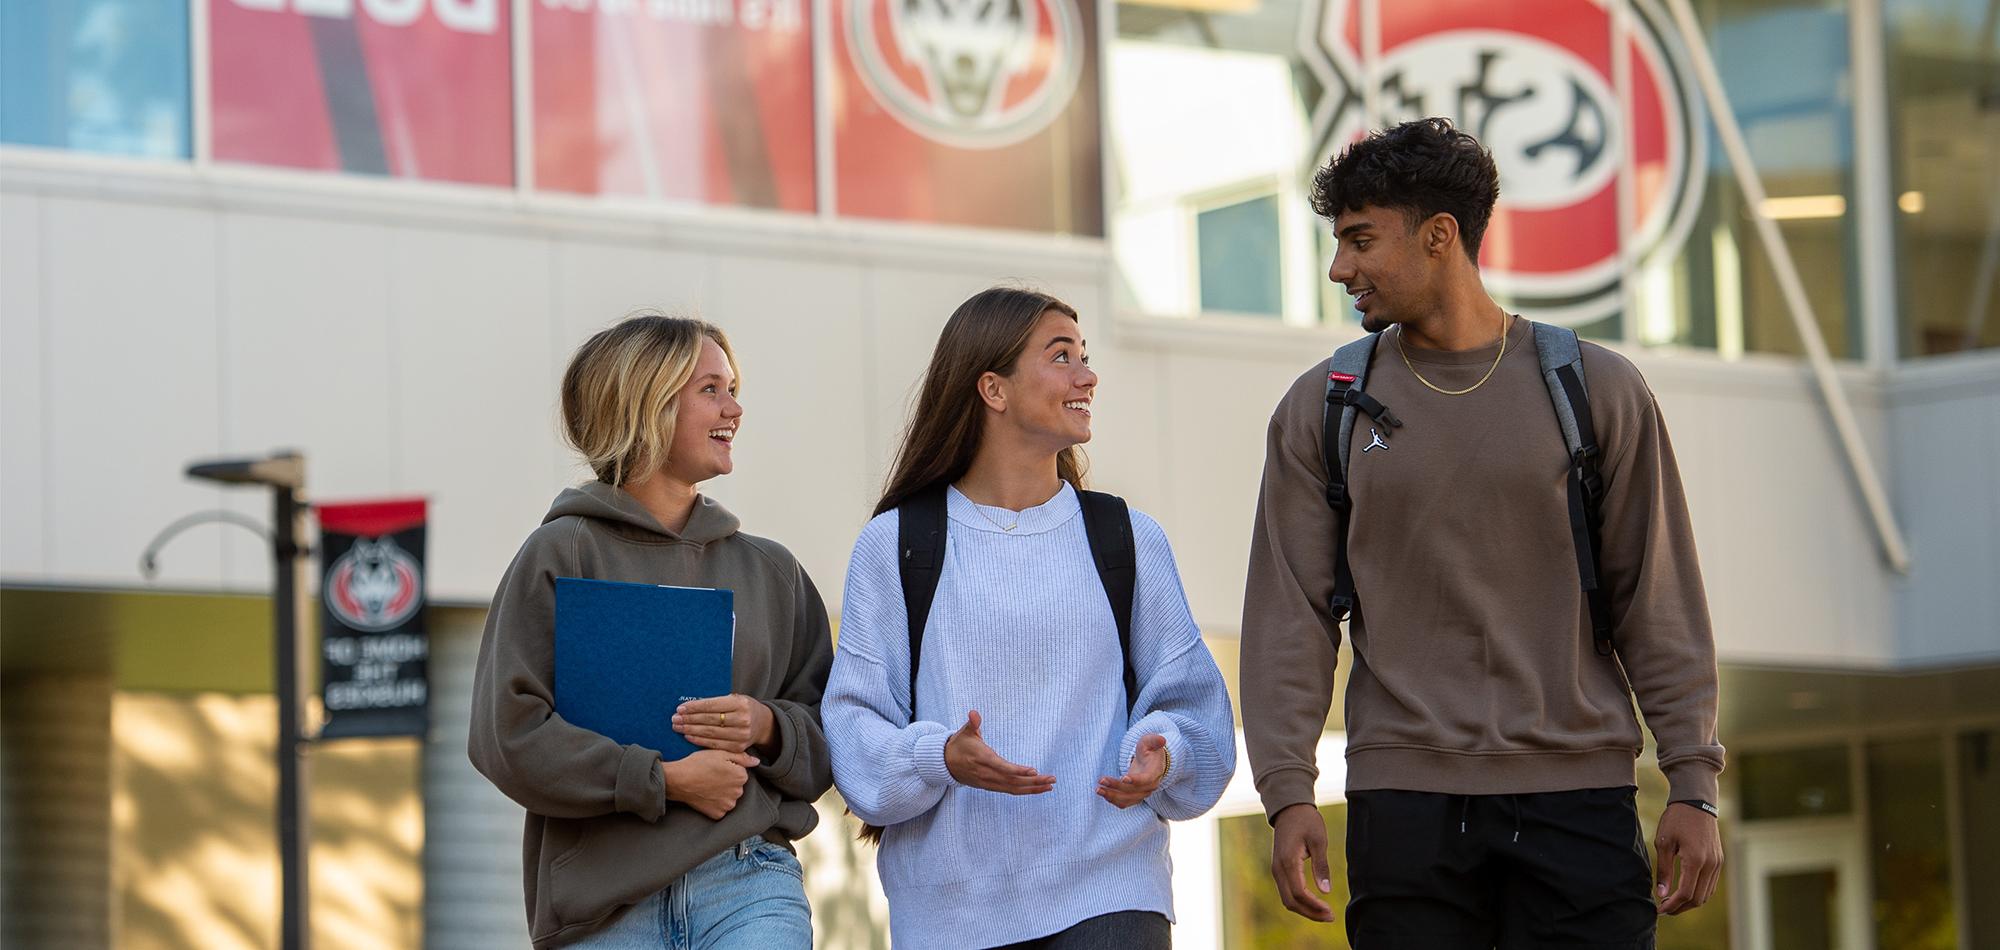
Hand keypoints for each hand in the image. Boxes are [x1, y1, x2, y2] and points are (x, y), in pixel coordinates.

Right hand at [661, 749, 758, 819]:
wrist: (678, 780)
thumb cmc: (698, 764)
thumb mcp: (720, 753)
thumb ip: (742, 757)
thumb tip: (756, 761)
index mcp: (741, 777)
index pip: (741, 773)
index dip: (729, 769)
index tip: (717, 768)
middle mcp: (737, 793)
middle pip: (736, 787)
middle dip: (727, 782)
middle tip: (711, 776)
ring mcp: (727, 805)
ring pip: (729, 798)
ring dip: (722, 794)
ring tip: (708, 786)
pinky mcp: (717, 814)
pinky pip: (720, 809)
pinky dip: (715, 804)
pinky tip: (706, 796)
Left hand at [673, 694, 775, 755]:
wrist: (763, 724)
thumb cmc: (743, 708)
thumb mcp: (735, 699)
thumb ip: (717, 702)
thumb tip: (689, 706)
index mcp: (740, 703)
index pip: (712, 705)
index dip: (695, 707)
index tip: (680, 708)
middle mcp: (742, 719)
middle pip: (709, 720)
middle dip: (689, 719)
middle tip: (675, 718)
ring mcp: (741, 735)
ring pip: (710, 733)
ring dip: (691, 730)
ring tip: (678, 727)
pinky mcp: (738, 747)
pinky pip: (714, 744)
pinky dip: (699, 740)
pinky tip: (688, 736)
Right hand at [944, 710, 1054, 794]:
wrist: (945, 765)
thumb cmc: (959, 745)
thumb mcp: (964, 732)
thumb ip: (972, 723)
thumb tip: (974, 713)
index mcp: (983, 759)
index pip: (1002, 767)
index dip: (1017, 770)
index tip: (1033, 770)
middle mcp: (987, 774)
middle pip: (1013, 781)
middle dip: (1033, 781)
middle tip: (1052, 778)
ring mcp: (989, 783)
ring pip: (1014, 789)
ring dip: (1033, 788)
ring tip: (1050, 785)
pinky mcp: (991, 787)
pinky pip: (1010, 791)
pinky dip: (1025, 791)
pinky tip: (1038, 788)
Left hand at [1097, 734, 1167, 807]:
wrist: (1151, 762)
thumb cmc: (1149, 750)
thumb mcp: (1150, 742)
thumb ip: (1154, 740)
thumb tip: (1162, 739)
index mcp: (1154, 773)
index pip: (1146, 780)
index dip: (1136, 780)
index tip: (1123, 778)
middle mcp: (1150, 787)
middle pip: (1133, 791)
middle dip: (1116, 787)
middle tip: (1102, 780)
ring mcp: (1142, 794)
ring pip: (1127, 800)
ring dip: (1112, 796)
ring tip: (1098, 789)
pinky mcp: (1134, 797)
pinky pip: (1124, 803)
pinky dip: (1113, 800)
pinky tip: (1102, 793)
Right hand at [1271, 802, 1336, 922]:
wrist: (1289, 809)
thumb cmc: (1306, 821)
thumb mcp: (1319, 841)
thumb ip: (1321, 866)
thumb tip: (1325, 891)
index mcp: (1288, 862)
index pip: (1299, 893)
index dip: (1314, 906)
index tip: (1331, 911)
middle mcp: (1278, 869)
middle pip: (1291, 901)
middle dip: (1310, 913)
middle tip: (1330, 917)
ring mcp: (1276, 870)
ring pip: (1287, 899)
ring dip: (1305, 909)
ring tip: (1324, 913)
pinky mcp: (1279, 869)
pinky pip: (1286, 891)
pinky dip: (1299, 901)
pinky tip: (1314, 902)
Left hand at [1655, 802, 1722, 914]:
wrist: (1696, 802)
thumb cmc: (1676, 819)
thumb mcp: (1663, 843)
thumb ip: (1663, 870)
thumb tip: (1661, 894)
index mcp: (1695, 860)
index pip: (1685, 893)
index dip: (1672, 905)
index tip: (1659, 909)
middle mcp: (1711, 864)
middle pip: (1698, 898)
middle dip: (1681, 908)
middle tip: (1664, 909)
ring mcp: (1718, 863)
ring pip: (1706, 894)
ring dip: (1690, 902)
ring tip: (1672, 902)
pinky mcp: (1719, 860)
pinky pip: (1710, 884)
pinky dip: (1698, 892)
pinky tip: (1684, 891)